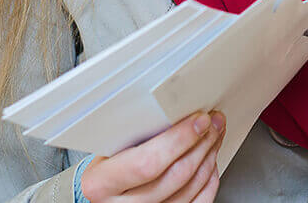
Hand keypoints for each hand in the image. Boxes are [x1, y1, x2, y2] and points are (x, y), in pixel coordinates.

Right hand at [80, 110, 225, 202]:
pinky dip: (209, 181)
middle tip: (212, 121)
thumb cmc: (102, 172)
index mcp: (100, 184)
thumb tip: (178, 113)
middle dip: (202, 143)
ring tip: (213, 136)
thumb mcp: (106, 152)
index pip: (148, 163)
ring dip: (209, 157)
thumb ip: (134, 137)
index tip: (199, 120)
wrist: (93, 201)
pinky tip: (209, 162)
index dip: (180, 139)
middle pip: (176, 175)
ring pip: (191, 189)